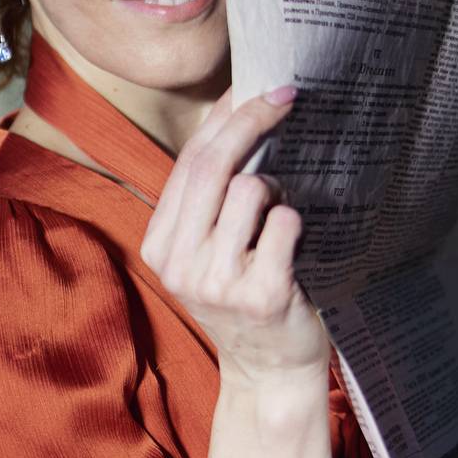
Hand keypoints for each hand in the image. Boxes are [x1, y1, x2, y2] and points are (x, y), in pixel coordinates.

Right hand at [140, 87, 329, 387]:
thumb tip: (238, 110)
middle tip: (287, 95)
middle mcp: (179, 264)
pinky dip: (297, 223)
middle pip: (214, 166)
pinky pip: (285, 223)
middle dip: (253, 119)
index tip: (253, 85)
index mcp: (160, 245)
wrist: (271, 372)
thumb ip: (212, 197)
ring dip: (278, 190)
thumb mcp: (210, 250)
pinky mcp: (262, 295)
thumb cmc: (248, 298)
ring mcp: (218, 282)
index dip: (223, 117)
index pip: (188, 163)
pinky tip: (296, 245)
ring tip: (282, 216)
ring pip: (251, 190)